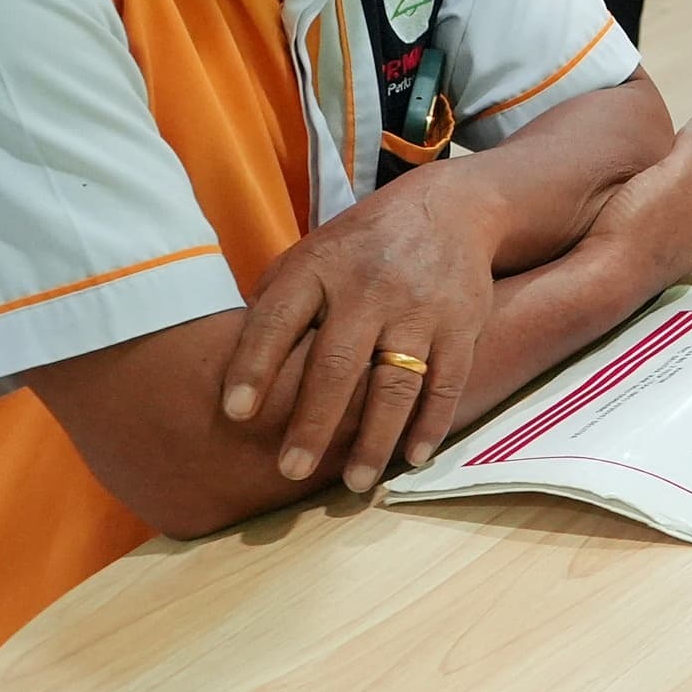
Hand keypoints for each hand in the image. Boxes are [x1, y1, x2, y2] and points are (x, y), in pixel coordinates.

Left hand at [219, 170, 505, 494]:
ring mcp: (420, 308)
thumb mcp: (312, 254)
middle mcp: (370, 288)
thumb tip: (229, 367)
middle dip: (314, 422)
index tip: (235, 413)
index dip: (255, 366)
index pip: (279, 319)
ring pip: (395, 383)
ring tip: (355, 483)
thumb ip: (278, 303)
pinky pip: (446, 382)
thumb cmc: (363, 246)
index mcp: (319, 269)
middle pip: (338, 364)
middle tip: (290, 470)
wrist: (453, 208)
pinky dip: (430, 423)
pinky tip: (412, 457)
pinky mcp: (462, 324)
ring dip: (375, 438)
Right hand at [576, 111, 691, 291]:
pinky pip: (637, 235)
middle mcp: (690, 244)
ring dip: (648, 200)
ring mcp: (662, 260)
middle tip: (647, 159)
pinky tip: (612, 214)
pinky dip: (630, 219)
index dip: (690, 151)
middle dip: (670, 178)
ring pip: (660, 218)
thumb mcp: (676, 174)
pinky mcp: (633, 270)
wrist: (599, 282)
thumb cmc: (640, 227)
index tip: (671, 135)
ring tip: (627, 184)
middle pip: (684, 199)